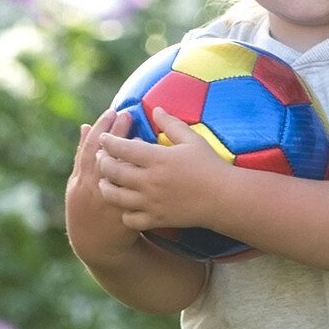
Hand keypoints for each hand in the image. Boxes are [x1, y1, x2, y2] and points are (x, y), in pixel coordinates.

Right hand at [65, 105, 144, 257]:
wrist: (95, 243)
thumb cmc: (90, 204)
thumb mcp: (81, 180)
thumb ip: (86, 155)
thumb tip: (88, 126)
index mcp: (81, 178)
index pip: (90, 148)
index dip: (101, 129)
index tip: (113, 111)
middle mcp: (90, 188)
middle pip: (103, 156)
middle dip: (115, 136)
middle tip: (127, 115)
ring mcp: (106, 202)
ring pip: (116, 175)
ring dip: (127, 155)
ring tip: (141, 137)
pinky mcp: (123, 216)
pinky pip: (132, 194)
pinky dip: (138, 181)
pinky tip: (149, 168)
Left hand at [95, 107, 227, 236]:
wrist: (226, 198)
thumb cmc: (211, 166)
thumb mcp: (193, 140)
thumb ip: (171, 124)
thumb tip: (156, 109)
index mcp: (158, 158)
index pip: (120, 147)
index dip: (108, 141)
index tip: (106, 138)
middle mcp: (150, 180)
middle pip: (111, 170)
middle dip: (103, 161)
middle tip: (104, 158)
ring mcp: (152, 202)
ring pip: (114, 195)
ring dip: (106, 187)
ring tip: (108, 182)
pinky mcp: (157, 219)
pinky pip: (129, 219)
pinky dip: (124, 212)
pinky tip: (128, 205)